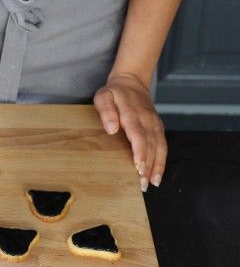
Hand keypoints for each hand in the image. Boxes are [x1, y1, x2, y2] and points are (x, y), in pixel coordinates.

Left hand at [93, 73, 166, 191]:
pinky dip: (161, 161)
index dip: (140, 152)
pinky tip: (157, 175)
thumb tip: (112, 128)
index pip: (138, 135)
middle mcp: (147, 120)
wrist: (132, 82)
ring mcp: (155, 124)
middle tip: (143, 184)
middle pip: (150, 145)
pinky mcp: (158, 128)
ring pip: (159, 148)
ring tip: (151, 183)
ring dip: (156, 167)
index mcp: (133, 113)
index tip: (138, 167)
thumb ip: (106, 111)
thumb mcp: (104, 96)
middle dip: (148, 166)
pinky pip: (162, 146)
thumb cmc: (114, 92)